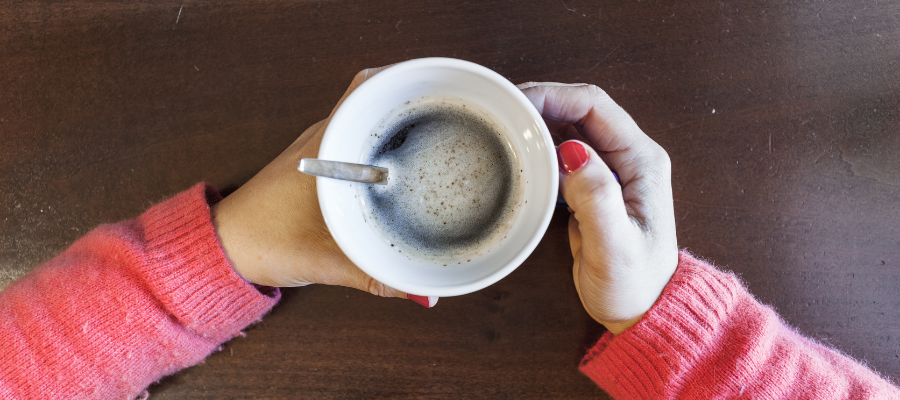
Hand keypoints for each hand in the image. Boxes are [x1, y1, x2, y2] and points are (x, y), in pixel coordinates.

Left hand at [211, 66, 436, 307]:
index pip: (370, 92)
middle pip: (376, 102)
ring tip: (434, 146)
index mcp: (326, 147)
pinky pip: (357, 142)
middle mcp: (324, 137)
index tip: (439, 97)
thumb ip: (377, 278)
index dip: (406, 87)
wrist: (224, 246)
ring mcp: (321, 146)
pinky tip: (401, 172)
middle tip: (447, 127)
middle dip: (412, 111)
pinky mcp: (319, 162)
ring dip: (396, 129)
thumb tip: (422, 293)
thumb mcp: (327, 262)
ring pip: (367, 122)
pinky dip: (380, 149)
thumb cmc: (263, 243)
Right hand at [518, 82, 677, 334]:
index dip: (554, 96)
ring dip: (536, 122)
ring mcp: (609, 170)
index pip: (594, 106)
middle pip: (579, 109)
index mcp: (642, 161)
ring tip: (501, 125)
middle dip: (540, 102)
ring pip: (568, 128)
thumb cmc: (634, 286)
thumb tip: (572, 152)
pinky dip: (537, 146)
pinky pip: (561, 152)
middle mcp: (628, 157)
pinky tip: (515, 153)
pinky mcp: (591, 186)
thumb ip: (596, 198)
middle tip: (500, 110)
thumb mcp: (615, 247)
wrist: (641, 312)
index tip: (517, 103)